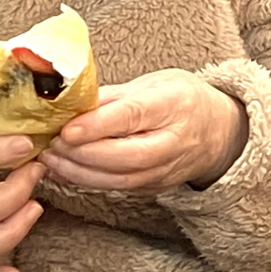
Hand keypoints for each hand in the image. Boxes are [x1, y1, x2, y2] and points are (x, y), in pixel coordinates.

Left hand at [40, 70, 249, 193]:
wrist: (220, 131)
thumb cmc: (181, 99)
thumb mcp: (153, 83)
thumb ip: (113, 96)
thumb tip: (69, 103)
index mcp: (174, 104)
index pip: (133, 116)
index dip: (98, 125)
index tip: (67, 129)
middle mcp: (174, 141)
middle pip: (125, 156)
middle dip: (82, 153)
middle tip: (51, 143)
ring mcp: (166, 170)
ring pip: (119, 179)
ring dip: (79, 172)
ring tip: (50, 158)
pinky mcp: (155, 188)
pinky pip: (117, 188)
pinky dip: (87, 181)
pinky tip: (65, 170)